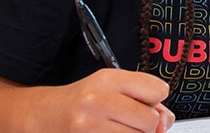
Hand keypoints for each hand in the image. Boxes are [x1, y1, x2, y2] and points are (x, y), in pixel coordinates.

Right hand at [32, 68, 176, 131]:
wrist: (44, 116)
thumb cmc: (81, 102)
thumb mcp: (110, 88)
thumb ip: (143, 98)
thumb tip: (165, 121)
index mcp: (107, 80)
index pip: (157, 90)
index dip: (155, 99)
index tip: (145, 102)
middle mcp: (98, 101)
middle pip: (150, 120)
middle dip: (145, 124)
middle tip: (127, 120)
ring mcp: (91, 126)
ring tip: (116, 128)